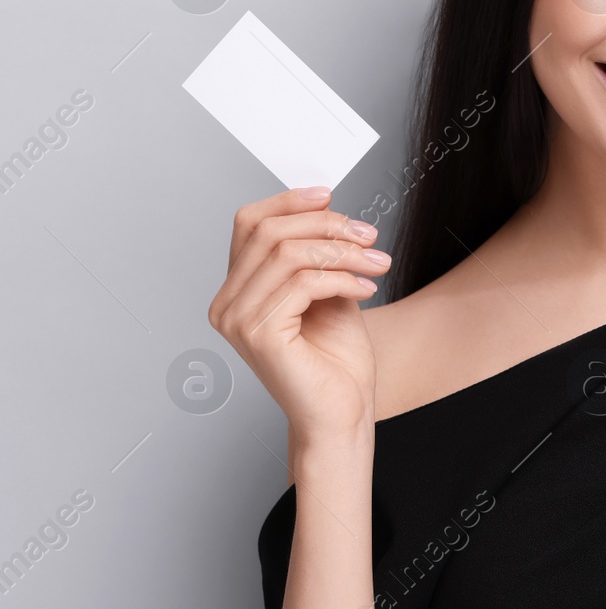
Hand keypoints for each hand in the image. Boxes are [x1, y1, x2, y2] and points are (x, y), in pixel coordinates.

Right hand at [208, 187, 389, 443]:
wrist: (342, 413)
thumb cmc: (335, 362)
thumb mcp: (328, 291)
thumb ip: (317, 254)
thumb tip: (325, 209)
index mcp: (238, 290)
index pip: (250, 224)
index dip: (290, 202)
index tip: (330, 195)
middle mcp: (228, 304)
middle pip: (270, 233)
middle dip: (327, 226)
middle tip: (368, 235)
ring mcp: (238, 321)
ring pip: (289, 255)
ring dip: (343, 252)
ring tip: (376, 264)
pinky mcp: (260, 335)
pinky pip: (303, 284)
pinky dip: (342, 278)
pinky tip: (365, 288)